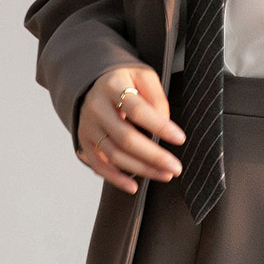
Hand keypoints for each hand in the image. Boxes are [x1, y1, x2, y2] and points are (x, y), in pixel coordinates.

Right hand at [76, 67, 185, 194]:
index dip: (159, 126)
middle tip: (176, 168)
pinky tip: (134, 187)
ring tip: (165, 175)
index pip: (138, 110)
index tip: (180, 139)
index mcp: (113, 87)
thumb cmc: (124, 80)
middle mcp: (96, 108)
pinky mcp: (83, 141)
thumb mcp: (143, 76)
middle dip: (154, 156)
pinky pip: (98, 164)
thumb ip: (156, 98)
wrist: (90, 81)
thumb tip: (165, 125)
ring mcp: (88, 126)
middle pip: (126, 138)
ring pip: (114, 155)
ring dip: (141, 169)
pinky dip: (115, 179)